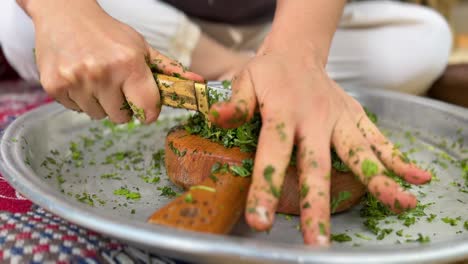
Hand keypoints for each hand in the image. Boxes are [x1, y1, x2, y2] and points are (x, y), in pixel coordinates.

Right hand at [28, 0, 202, 122]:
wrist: (65, 14)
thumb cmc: (108, 33)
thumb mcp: (141, 47)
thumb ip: (168, 68)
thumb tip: (197, 81)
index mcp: (129, 64)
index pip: (148, 109)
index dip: (149, 112)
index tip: (146, 109)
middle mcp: (103, 74)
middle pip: (121, 118)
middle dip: (123, 107)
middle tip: (117, 86)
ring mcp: (77, 81)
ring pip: (98, 116)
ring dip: (100, 104)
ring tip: (96, 80)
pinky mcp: (55, 86)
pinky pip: (76, 110)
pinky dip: (80, 100)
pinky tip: (80, 79)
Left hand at [208, 50, 431, 244]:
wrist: (298, 53)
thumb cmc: (267, 73)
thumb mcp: (245, 80)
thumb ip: (236, 102)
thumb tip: (218, 118)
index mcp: (283, 112)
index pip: (273, 153)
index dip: (265, 187)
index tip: (260, 220)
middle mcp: (315, 118)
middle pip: (317, 165)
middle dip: (318, 204)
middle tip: (318, 242)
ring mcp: (339, 118)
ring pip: (358, 153)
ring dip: (378, 180)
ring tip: (398, 205)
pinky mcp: (355, 117)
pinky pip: (378, 138)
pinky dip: (398, 159)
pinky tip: (416, 179)